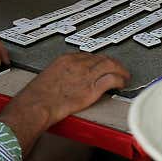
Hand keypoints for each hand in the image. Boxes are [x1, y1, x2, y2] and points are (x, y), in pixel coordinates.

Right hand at [14, 53, 128, 124]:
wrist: (37, 104)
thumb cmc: (38, 95)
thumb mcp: (48, 77)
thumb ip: (61, 75)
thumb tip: (66, 80)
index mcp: (66, 59)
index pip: (88, 55)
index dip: (98, 61)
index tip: (101, 65)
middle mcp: (78, 64)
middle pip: (101, 58)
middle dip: (112, 63)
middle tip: (117, 69)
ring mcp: (86, 75)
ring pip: (110, 65)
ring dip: (120, 70)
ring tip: (124, 75)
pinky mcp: (91, 89)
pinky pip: (111, 79)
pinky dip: (119, 80)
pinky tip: (122, 83)